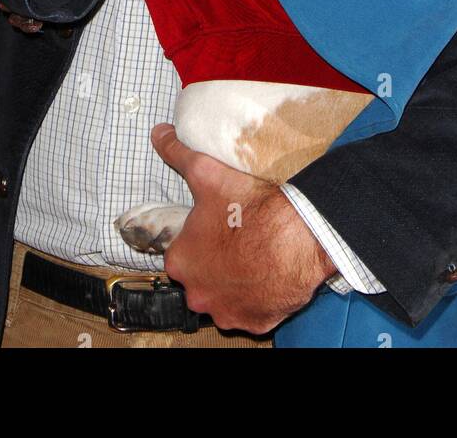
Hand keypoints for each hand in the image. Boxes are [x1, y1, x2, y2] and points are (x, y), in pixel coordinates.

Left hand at [150, 122, 337, 333]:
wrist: (298, 235)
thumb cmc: (249, 207)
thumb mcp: (207, 173)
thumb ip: (178, 154)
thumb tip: (158, 134)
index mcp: (180, 261)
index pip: (183, 250)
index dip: (201, 236)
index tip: (219, 224)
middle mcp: (197, 293)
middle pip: (202, 277)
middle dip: (215, 262)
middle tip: (238, 238)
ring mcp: (227, 312)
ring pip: (225, 296)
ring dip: (235, 282)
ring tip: (255, 254)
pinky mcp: (255, 322)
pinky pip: (252, 311)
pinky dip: (258, 297)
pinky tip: (268, 273)